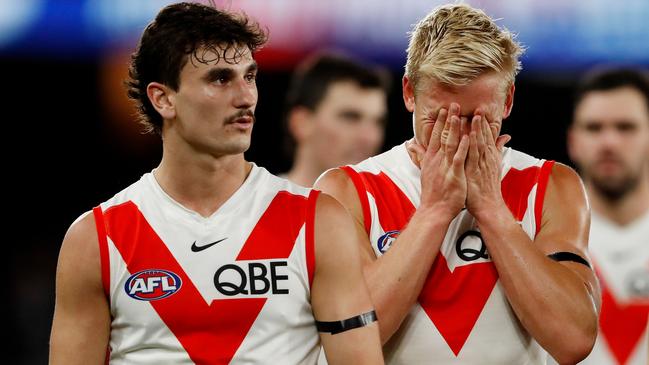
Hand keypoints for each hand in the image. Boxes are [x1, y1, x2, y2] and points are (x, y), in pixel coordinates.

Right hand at [408, 103, 468, 218]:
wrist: (434, 210)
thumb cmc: (432, 193)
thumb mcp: (424, 171)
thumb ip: (419, 155)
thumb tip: (410, 144)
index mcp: (431, 159)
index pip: (434, 136)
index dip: (439, 122)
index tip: (443, 109)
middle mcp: (437, 160)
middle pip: (443, 136)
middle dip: (448, 119)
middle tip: (453, 104)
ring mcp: (445, 167)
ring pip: (451, 144)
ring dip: (455, 128)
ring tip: (459, 114)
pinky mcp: (454, 175)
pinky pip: (459, 158)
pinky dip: (463, 147)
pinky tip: (467, 136)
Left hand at [465, 110, 510, 218]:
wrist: (489, 206)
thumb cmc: (488, 189)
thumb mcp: (495, 166)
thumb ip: (498, 149)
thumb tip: (505, 137)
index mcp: (490, 157)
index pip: (487, 137)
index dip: (484, 124)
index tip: (481, 111)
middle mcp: (486, 159)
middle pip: (484, 137)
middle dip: (481, 122)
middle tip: (478, 107)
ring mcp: (481, 165)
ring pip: (479, 144)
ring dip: (477, 130)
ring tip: (475, 116)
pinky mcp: (474, 172)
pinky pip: (473, 156)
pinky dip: (472, 144)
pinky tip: (470, 135)